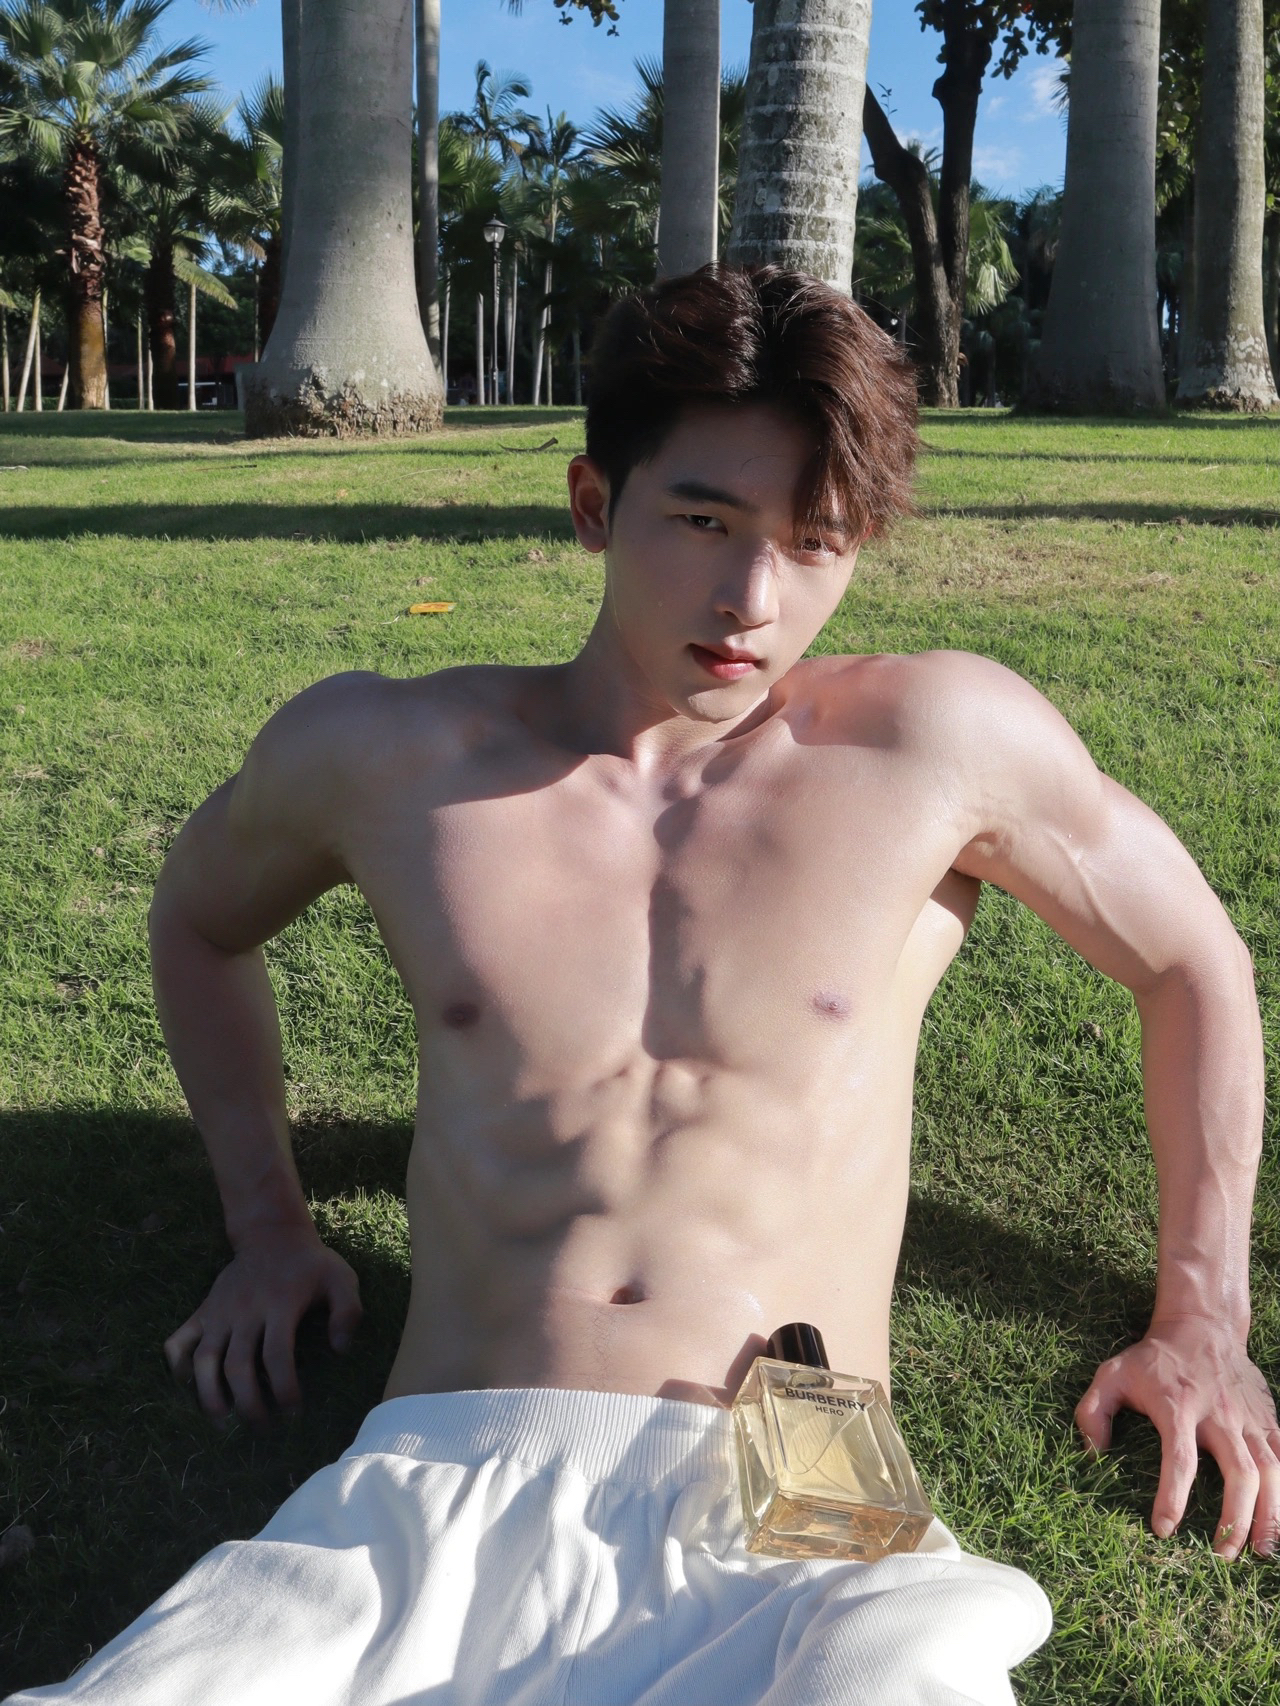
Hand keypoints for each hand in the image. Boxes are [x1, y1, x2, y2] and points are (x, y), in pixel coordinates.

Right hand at [164, 1225, 362, 1427]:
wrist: (272, 1234)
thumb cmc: (311, 1265)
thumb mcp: (341, 1278)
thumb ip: (348, 1311)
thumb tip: (341, 1350)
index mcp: (280, 1305)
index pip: (277, 1356)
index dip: (285, 1390)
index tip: (293, 1412)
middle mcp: (245, 1311)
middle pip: (238, 1366)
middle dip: (248, 1404)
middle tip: (262, 1427)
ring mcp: (219, 1312)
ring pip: (204, 1360)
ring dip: (210, 1395)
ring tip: (223, 1422)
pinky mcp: (203, 1311)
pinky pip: (178, 1340)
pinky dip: (177, 1365)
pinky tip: (188, 1385)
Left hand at [1075, 1317, 1279, 1558]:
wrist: (1202, 1323)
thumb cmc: (1154, 1358)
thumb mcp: (1112, 1373)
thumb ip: (1093, 1411)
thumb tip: (1091, 1454)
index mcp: (1178, 1406)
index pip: (1179, 1459)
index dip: (1172, 1497)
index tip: (1163, 1530)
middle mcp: (1219, 1415)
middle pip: (1238, 1472)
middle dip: (1233, 1518)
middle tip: (1221, 1555)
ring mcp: (1249, 1418)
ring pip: (1270, 1470)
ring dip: (1270, 1514)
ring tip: (1261, 1552)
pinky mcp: (1269, 1420)